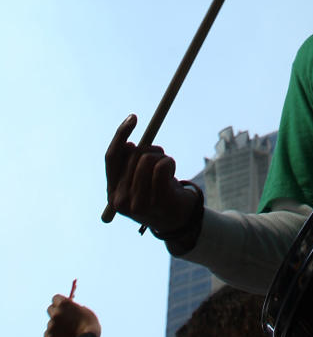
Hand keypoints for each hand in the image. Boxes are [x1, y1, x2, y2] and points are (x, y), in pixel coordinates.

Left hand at [44, 295, 100, 336]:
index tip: (63, 305)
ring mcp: (51, 325)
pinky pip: (48, 334)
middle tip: (63, 317)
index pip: (55, 298)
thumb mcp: (85, 311)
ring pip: (50, 323)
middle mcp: (55, 313)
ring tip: (66, 331)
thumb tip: (70, 308)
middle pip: (50, 309)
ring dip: (56, 325)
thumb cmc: (89, 325)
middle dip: (55, 312)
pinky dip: (54, 336)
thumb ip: (74, 307)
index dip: (59, 302)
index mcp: (64, 303)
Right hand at [105, 114, 196, 235]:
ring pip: (148, 158)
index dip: (121, 135)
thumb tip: (128, 145)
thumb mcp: (139, 179)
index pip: (111, 157)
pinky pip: (161, 166)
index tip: (134, 117)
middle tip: (161, 158)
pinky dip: (169, 162)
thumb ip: (130, 163)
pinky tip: (172, 174)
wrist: (177, 220)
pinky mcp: (156, 201)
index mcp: (112, 192)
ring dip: (161, 157)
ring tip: (166, 170)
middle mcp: (120, 200)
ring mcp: (137, 203)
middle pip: (133, 154)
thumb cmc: (157, 192)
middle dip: (151, 149)